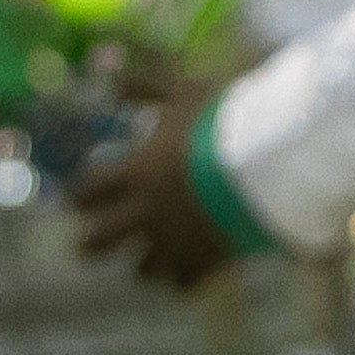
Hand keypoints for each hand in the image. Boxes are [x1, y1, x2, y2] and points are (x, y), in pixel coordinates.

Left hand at [72, 87, 240, 288]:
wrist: (273, 158)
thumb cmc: (226, 120)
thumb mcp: (184, 94)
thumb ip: (146, 87)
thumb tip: (108, 71)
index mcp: (134, 175)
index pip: (85, 194)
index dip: (81, 195)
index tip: (85, 195)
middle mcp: (145, 214)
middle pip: (95, 245)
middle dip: (92, 243)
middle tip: (97, 238)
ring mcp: (175, 241)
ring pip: (140, 271)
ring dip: (144, 262)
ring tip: (152, 256)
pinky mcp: (207, 259)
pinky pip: (185, 283)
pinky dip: (185, 277)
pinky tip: (192, 266)